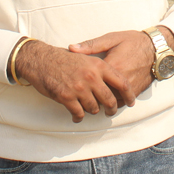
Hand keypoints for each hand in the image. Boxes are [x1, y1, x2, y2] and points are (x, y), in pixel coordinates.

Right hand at [13, 40, 135, 122]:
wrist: (41, 60)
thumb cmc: (64, 59)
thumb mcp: (86, 57)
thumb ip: (100, 68)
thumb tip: (114, 81)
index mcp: (99, 65)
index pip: (121, 82)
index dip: (129, 94)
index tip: (131, 102)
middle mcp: (91, 77)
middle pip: (110, 99)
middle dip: (112, 108)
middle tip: (111, 111)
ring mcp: (79, 88)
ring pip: (94, 108)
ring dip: (93, 111)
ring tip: (90, 110)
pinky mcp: (67, 97)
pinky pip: (79, 113)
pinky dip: (78, 116)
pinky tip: (77, 115)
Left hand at [69, 27, 173, 97]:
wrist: (155, 48)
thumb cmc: (132, 41)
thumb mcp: (111, 38)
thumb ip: (91, 45)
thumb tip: (71, 48)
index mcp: (111, 66)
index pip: (91, 82)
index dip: (82, 86)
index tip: (74, 85)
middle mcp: (121, 80)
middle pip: (100, 96)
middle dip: (90, 98)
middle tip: (81, 96)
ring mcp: (130, 87)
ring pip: (112, 102)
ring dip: (102, 103)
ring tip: (93, 101)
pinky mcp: (136, 91)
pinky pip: (122, 103)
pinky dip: (114, 103)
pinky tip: (108, 99)